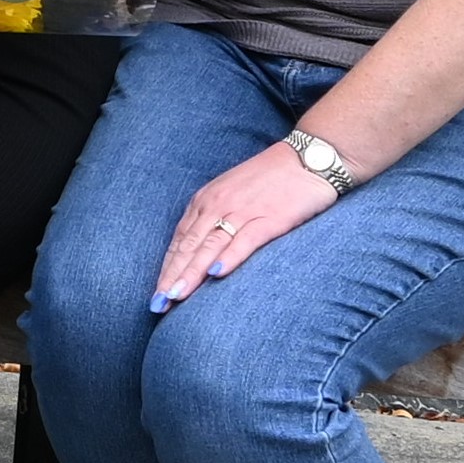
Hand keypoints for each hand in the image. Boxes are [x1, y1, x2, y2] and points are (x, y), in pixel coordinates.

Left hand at [153, 141, 338, 310]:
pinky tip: (216, 273)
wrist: (308, 158)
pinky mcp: (270, 218)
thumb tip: (198, 256)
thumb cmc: (269, 180)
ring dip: (191, 272)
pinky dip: (230, 256)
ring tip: (175, 296)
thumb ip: (212, 220)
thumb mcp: (230, 195)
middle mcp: (218, 204)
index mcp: (206, 201)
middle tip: (157, 305)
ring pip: (210, 246)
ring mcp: (243, 210)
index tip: (156, 296)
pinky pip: (246, 239)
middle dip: (171, 277)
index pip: (180, 241)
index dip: (167, 269)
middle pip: (189, 246)